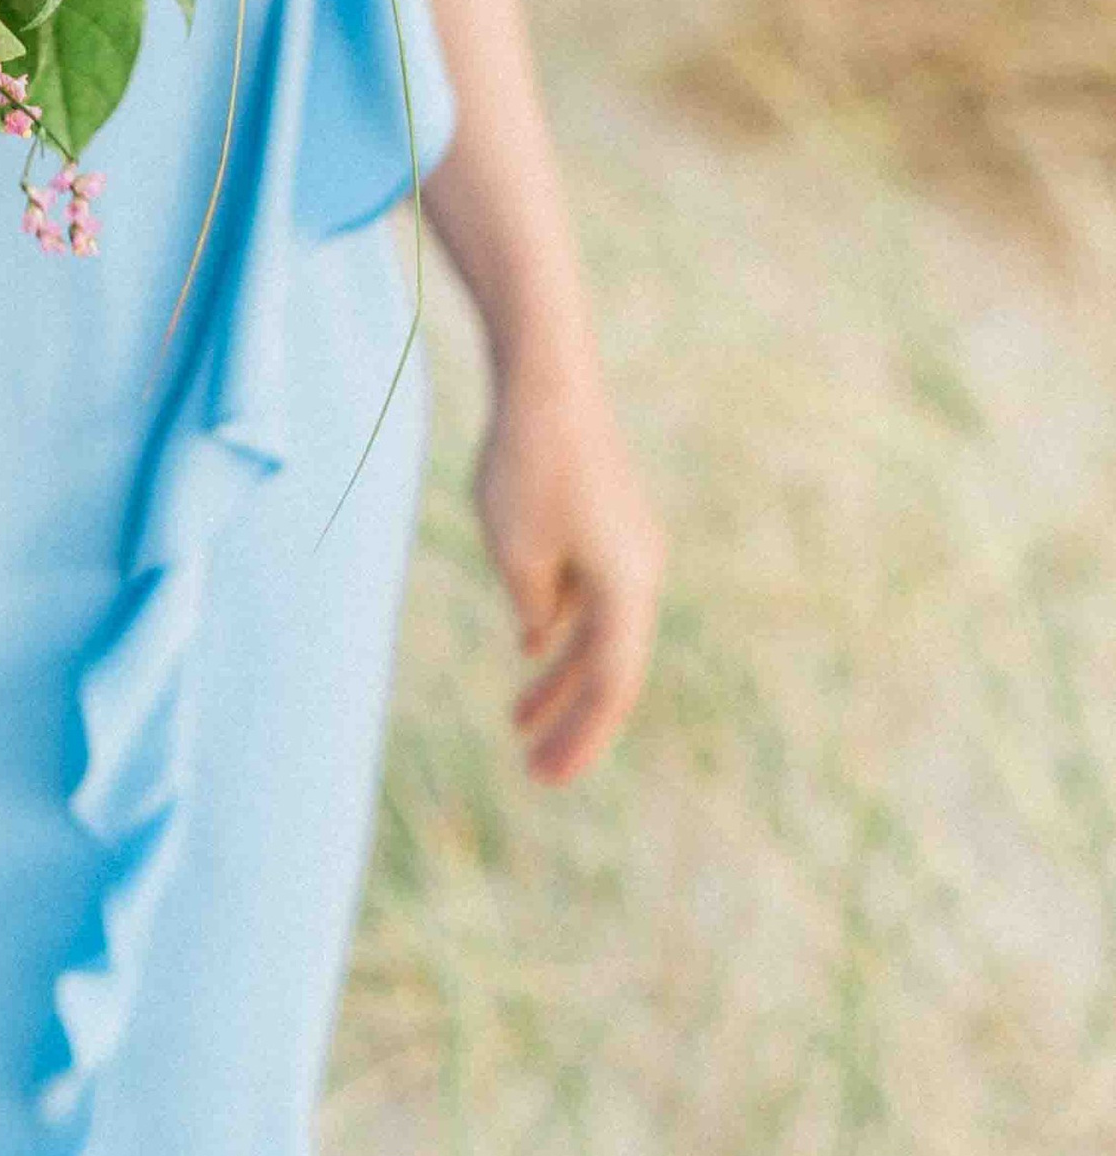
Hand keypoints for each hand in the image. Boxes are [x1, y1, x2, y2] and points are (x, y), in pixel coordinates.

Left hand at [472, 354, 665, 784]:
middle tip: (534, 767)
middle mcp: (641, 570)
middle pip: (609, 665)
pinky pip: (590, 591)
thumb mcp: (516, 553)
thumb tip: (540, 632)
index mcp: (628, 589)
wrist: (549, 377)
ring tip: (519, 720)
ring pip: (598, 628)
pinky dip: (561, 625)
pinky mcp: (609, 518)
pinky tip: (532, 647)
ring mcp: (628, 542)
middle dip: (570, 719)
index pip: (610, 686)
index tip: (545, 778)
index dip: (580, 737)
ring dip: (559, 674)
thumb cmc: (529, 466)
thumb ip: (533, 606)